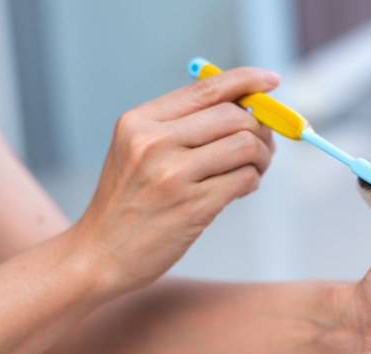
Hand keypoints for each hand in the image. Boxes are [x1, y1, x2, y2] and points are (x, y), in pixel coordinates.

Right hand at [75, 68, 278, 293]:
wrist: (99, 255)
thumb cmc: (126, 203)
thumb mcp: (135, 152)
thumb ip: (179, 126)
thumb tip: (243, 107)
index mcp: (140, 122)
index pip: (206, 88)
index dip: (246, 80)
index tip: (271, 81)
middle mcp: (154, 143)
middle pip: (234, 116)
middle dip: (260, 128)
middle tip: (263, 145)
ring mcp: (173, 175)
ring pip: (245, 145)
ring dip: (261, 157)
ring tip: (253, 169)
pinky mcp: (192, 207)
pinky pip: (243, 179)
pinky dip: (251, 181)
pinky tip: (241, 188)